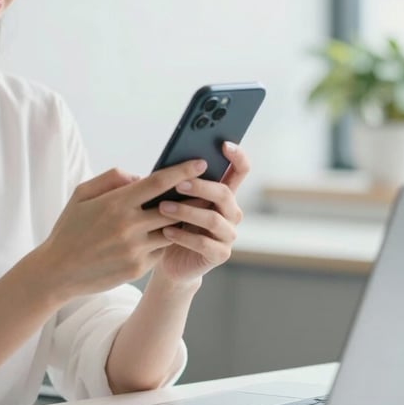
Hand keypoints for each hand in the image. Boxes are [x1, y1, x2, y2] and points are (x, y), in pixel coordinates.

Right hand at [37, 159, 210, 300]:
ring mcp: (135, 249)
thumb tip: (139, 176)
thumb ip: (111, 178)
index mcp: (115, 203)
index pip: (157, 183)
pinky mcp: (138, 268)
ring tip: (196, 209)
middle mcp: (128, 226)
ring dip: (183, 220)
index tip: (200, 162)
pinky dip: (166, 240)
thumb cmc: (70, 228)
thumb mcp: (82, 194)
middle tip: (208, 186)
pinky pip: (161, 250)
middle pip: (173, 207)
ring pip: (171, 230)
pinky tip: (170, 232)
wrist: (57, 271)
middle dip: (193, 196)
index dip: (182, 171)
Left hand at [152, 142, 249, 284]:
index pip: (240, 171)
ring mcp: (228, 235)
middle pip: (224, 193)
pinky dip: (183, 236)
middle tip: (177, 183)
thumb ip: (178, 181)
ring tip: (163, 207)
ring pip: (213, 219)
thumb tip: (169, 163)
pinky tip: (166, 231)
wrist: (169, 260)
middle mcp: (231, 212)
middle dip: (200, 186)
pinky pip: (204, 243)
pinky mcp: (220, 255)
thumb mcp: (174, 198)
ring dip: (187, 211)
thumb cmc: (170, 222)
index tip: (224, 144)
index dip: (237, 156)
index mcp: (223, 194)